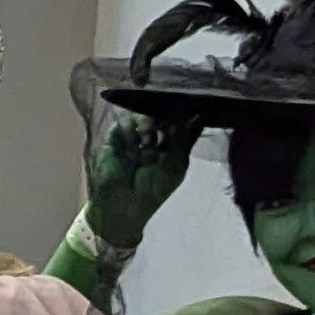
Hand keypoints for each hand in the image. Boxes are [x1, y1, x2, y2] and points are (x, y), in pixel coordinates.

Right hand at [84, 111, 199, 248]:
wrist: (125, 204)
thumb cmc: (154, 190)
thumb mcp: (177, 165)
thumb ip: (186, 139)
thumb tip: (200, 115)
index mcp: (167, 147)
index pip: (176, 123)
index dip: (181, 115)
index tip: (187, 110)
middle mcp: (150, 140)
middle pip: (159, 116)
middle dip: (165, 115)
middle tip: (168, 118)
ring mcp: (132, 139)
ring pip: (141, 115)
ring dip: (149, 121)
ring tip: (150, 136)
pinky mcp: (114, 139)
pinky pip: (123, 123)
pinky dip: (132, 128)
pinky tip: (138, 140)